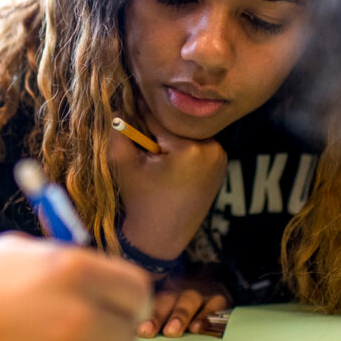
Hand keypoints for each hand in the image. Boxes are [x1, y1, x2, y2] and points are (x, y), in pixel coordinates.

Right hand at [0, 232, 151, 340]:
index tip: (118, 311)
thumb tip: (106, 281)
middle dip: (104, 335)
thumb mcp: (18, 253)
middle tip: (71, 336)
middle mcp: (80, 318)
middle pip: (127, 334)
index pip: (137, 290)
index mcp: (74, 272)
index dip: (128, 302)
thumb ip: (70, 264)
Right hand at [109, 110, 226, 259]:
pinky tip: (169, 165)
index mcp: (190, 148)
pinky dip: (181, 150)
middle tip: (141, 137)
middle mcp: (213, 149)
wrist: (160, 238)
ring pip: (185, 135)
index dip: (138, 114)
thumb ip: (119, 129)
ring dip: (169, 139)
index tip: (127, 106)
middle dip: (156, 130)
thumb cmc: (139, 201)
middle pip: (175, 126)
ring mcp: (221, 158)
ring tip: (154, 156)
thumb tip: (120, 102)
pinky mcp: (221, 166)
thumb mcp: (123, 163)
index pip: (159, 119)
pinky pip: (196, 146)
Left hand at [136, 273, 230, 337]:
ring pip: (189, 300)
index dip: (142, 315)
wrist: (218, 284)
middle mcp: (180, 290)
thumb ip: (158, 323)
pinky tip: (198, 328)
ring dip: (179, 316)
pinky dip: (206, 316)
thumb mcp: (172, 309)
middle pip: (166, 299)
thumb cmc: (188, 307)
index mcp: (164, 293)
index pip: (150, 302)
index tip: (136, 330)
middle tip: (147, 331)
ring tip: (172, 332)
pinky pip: (214, 306)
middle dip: (156, 315)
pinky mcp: (220, 298)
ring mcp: (200, 293)